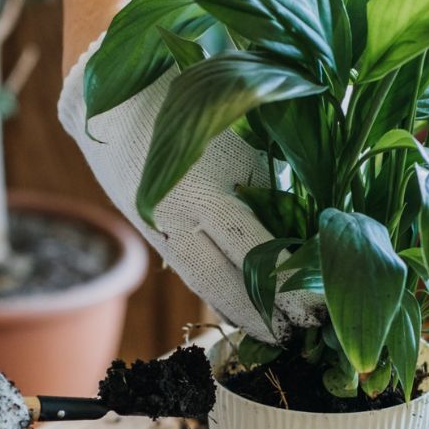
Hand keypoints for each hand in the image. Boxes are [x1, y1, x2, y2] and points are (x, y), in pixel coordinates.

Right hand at [59, 54, 323, 341]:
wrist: (113, 93)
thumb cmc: (192, 97)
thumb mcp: (240, 134)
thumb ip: (268, 182)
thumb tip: (309, 225)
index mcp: (207, 188)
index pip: (255, 252)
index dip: (286, 287)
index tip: (316, 308)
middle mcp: (180, 217)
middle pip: (227, 283)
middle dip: (264, 314)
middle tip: (299, 335)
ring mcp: (160, 227)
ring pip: (204, 283)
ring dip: (238, 310)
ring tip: (271, 331)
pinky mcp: (150, 229)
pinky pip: (187, 269)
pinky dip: (214, 290)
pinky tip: (239, 305)